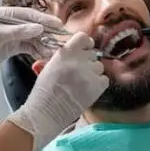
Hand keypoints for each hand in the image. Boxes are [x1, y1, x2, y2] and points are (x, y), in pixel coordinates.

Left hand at [0, 7, 63, 83]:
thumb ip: (18, 31)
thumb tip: (39, 28)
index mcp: (6, 15)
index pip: (30, 16)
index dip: (45, 20)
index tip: (59, 25)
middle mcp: (11, 23)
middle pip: (34, 26)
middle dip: (48, 33)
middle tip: (63, 40)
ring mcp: (12, 36)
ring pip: (34, 38)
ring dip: (44, 43)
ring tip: (55, 51)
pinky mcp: (12, 47)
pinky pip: (29, 47)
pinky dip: (37, 51)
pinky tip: (45, 55)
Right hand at [6, 32, 108, 150]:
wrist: (46, 113)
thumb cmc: (44, 92)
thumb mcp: (50, 66)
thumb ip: (64, 57)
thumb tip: (76, 53)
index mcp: (65, 53)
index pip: (83, 37)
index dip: (85, 44)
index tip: (84, 51)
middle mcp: (78, 60)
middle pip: (92, 54)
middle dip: (87, 62)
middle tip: (80, 73)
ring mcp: (89, 73)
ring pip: (99, 66)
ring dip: (93, 73)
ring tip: (83, 84)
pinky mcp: (97, 86)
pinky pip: (104, 79)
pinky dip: (99, 84)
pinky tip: (88, 90)